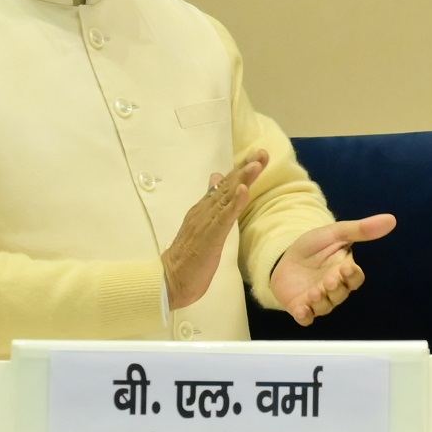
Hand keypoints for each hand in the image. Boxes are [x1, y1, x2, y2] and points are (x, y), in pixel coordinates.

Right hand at [163, 149, 268, 309]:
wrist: (169, 280)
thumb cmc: (188, 258)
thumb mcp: (203, 226)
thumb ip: (211, 204)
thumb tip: (216, 178)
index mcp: (204, 210)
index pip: (225, 186)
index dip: (241, 171)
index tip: (258, 157)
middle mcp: (204, 211)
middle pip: (227, 186)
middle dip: (246, 168)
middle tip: (263, 152)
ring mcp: (206, 222)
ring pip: (226, 196)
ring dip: (242, 179)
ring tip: (256, 164)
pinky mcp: (209, 236)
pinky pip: (224, 217)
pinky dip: (235, 203)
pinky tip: (243, 191)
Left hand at [268, 213, 397, 324]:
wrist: (283, 256)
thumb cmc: (313, 246)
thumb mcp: (335, 233)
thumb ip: (360, 229)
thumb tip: (391, 219)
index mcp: (344, 271)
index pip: (355, 278)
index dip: (352, 275)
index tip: (346, 267)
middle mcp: (333, 289)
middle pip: (341, 294)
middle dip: (335, 289)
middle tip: (328, 280)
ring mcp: (317, 300)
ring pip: (325, 307)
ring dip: (321, 302)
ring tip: (314, 293)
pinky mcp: (300, 307)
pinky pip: (306, 318)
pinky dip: (305, 316)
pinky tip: (301, 310)